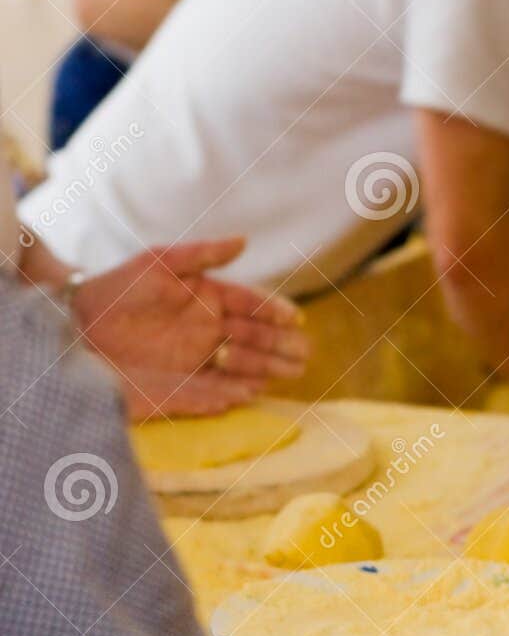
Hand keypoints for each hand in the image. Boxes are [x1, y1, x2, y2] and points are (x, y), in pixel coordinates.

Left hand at [72, 238, 310, 419]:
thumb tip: (244, 241)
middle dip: (281, 346)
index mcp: (210, 300)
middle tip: (302, 352)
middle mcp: (210, 333)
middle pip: (256, 340)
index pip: (251, 305)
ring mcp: (199, 362)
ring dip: (265, 369)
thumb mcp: (158, 262)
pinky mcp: (183, 388)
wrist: (79, 324)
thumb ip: (201, 254)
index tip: (294, 318)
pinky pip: (213, 393)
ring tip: (288, 373)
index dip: (274, 311)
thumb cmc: (118, 288)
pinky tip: (250, 392)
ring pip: (243, 368)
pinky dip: (232, 394)